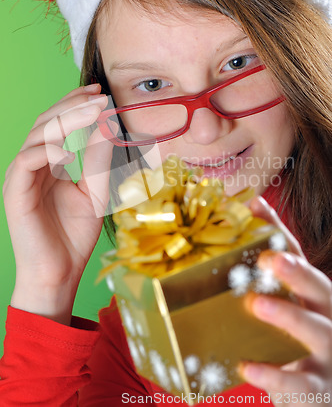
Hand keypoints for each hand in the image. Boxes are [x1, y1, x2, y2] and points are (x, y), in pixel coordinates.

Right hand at [3, 84, 111, 324]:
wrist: (60, 272)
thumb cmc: (75, 235)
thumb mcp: (95, 191)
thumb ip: (98, 160)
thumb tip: (107, 126)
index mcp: (49, 164)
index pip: (58, 124)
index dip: (76, 105)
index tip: (100, 93)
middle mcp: (32, 165)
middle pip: (47, 122)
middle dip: (73, 105)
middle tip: (98, 96)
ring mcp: (21, 177)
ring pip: (37, 136)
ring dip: (65, 120)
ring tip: (92, 111)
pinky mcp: (15, 192)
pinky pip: (26, 162)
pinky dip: (47, 151)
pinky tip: (69, 151)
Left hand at [240, 197, 331, 405]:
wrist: (326, 386)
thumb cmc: (303, 336)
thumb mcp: (291, 299)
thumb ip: (273, 257)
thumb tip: (251, 205)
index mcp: (317, 292)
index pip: (299, 255)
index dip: (279, 233)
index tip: (257, 210)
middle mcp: (329, 315)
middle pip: (320, 288)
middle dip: (298, 273)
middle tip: (272, 259)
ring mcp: (329, 351)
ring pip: (315, 331)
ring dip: (289, 316)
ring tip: (257, 304)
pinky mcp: (318, 386)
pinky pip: (299, 383)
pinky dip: (273, 375)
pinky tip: (247, 366)